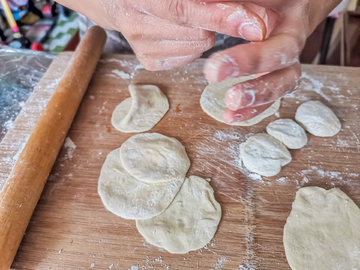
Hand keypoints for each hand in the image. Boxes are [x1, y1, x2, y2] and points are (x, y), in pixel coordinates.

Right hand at [56, 0, 269, 69]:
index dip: (222, 17)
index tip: (257, 27)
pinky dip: (194, 45)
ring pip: (198, 47)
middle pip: (200, 34)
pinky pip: (189, 57)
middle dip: (218, 23)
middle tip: (224, 11)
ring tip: (190, 18)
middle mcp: (136, 21)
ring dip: (204, 33)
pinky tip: (181, 32)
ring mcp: (141, 45)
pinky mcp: (148, 61)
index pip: (185, 9)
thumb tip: (260, 18)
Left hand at [201, 0, 340, 123]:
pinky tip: (231, 116)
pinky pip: (271, 95)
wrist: (282, 7)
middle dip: (252, 66)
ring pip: (284, 80)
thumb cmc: (263, 1)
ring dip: (258, 95)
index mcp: (289, 11)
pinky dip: (253, 108)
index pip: (277, 26)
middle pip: (284, 54)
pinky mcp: (276, 74)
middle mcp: (292, 36)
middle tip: (218, 75)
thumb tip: (208, 7)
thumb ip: (233, 3)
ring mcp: (286, 59)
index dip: (252, 47)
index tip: (220, 58)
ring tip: (231, 104)